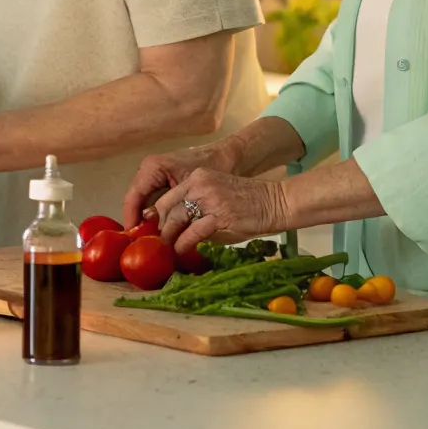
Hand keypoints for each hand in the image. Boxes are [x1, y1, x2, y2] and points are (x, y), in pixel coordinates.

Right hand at [121, 143, 237, 230]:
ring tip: (147, 240)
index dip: (130, 219)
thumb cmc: (211, 168)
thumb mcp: (191, 191)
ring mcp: (155, 173)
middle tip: (140, 243)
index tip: (131, 238)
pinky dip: (155, 214)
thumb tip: (158, 230)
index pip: (133, 197)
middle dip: (137, 222)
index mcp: (153, 167)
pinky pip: (153, 198)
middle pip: (136, 200)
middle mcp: (149, 169)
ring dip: (145, 220)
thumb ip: (172, 209)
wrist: (228, 156)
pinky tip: (158, 229)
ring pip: (143, 201)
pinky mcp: (162, 179)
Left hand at [152, 168, 293, 253]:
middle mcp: (199, 184)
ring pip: (176, 219)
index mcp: (198, 177)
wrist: (275, 202)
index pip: (167, 196)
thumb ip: (197, 208)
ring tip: (166, 250)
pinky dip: (183, 243)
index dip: (156, 215)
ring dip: (168, 237)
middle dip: (158, 227)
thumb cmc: (248, 203)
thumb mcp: (217, 197)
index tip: (152, 230)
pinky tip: (180, 251)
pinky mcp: (218, 215)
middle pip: (166, 207)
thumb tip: (178, 229)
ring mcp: (208, 198)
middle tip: (155, 242)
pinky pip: (192, 231)